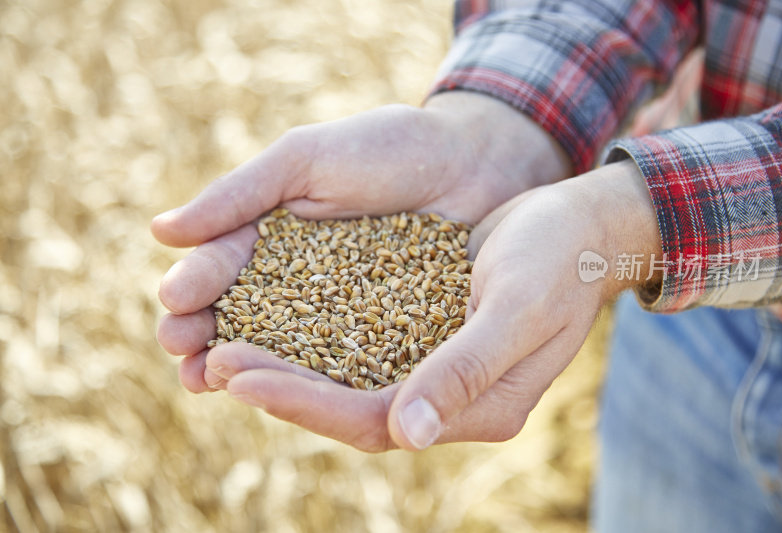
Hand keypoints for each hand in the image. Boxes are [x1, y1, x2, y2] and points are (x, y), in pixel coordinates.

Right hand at [152, 92, 571, 392]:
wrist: (474, 160)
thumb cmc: (388, 147)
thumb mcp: (306, 159)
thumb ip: (240, 195)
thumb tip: (161, 232)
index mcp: (271, 233)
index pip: (222, 267)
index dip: (194, 288)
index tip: (172, 306)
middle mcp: (299, 278)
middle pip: (242, 314)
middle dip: (207, 334)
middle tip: (182, 355)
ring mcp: (340, 311)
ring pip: (283, 346)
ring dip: (245, 365)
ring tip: (208, 383)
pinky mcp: (382, 334)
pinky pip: (341, 361)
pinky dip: (311, 379)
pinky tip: (285, 395)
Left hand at [200, 160, 661, 450]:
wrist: (579, 225)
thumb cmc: (559, 260)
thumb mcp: (519, 307)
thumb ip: (465, 370)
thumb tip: (404, 435)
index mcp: (480, 408)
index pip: (377, 422)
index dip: (308, 405)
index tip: (244, 378)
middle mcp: (451, 399)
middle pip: (352, 408)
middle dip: (285, 389)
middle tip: (216, 362)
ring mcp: (437, 367)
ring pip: (350, 380)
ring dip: (290, 364)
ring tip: (225, 343)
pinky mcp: (424, 333)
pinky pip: (360, 345)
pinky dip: (315, 336)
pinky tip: (272, 315)